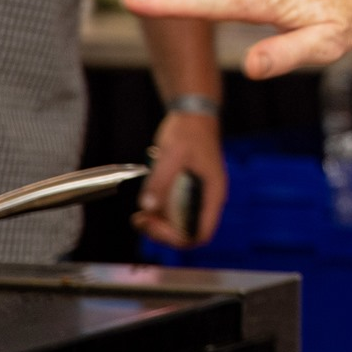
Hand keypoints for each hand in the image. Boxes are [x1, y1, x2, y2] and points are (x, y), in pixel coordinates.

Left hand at [135, 111, 228, 246]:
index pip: (201, 232)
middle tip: (142, 221)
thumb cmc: (190, 131)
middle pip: (187, 232)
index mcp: (212, 194)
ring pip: (177, 224)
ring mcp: (194, 195)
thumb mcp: (173, 155)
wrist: (192, 114)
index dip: (178, 237)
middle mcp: (205, 199)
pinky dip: (157, 214)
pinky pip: (172, 211)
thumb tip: (147, 206)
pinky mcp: (184, 190)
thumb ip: (160, 181)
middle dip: (162, 232)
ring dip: (157, 225)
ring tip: (139, 216)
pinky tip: (143, 207)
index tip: (157, 225)